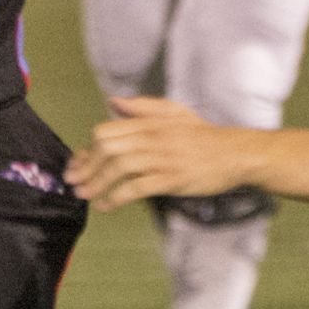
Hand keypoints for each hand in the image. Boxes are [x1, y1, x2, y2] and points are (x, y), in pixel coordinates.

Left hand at [67, 96, 255, 210]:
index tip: (79, 163)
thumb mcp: (174, 112)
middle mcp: (153, 137)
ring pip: (119, 167)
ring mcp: (162, 158)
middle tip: (73, 182)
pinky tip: (107, 206)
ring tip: (85, 196)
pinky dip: (117, 197)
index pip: (107, 131)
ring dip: (97, 183)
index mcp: (150, 122)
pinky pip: (136, 187)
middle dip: (86, 167)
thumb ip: (142, 107)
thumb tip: (114, 102)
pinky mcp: (172, 178)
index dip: (88, 148)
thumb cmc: (205, 136)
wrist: (236, 153)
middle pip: (107, 148)